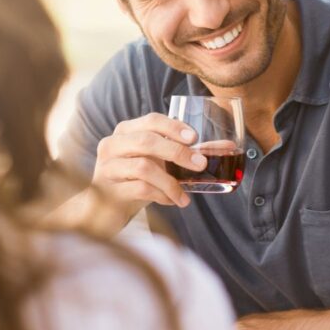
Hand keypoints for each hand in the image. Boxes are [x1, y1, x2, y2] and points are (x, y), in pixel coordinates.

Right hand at [91, 112, 206, 211]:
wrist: (104, 209)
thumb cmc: (135, 179)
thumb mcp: (156, 162)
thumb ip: (182, 152)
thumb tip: (225, 147)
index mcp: (125, 132)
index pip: (150, 120)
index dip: (173, 127)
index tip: (194, 137)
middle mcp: (112, 145)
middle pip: (147, 141)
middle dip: (178, 152)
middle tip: (200, 164)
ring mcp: (107, 168)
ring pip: (143, 167)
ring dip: (171, 182)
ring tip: (184, 195)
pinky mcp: (108, 191)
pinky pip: (140, 189)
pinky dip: (161, 196)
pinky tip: (171, 201)